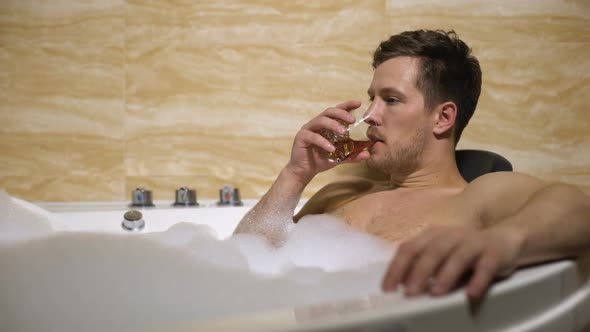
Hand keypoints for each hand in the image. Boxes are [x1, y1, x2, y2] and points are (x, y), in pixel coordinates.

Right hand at [286, 100, 369, 180]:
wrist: (304, 171)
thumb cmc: (321, 160)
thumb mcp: (340, 157)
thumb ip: (352, 155)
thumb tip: (368, 154)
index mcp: (327, 125)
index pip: (337, 111)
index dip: (347, 105)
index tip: (359, 103)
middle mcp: (317, 124)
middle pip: (329, 111)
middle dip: (342, 113)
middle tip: (352, 120)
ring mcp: (308, 129)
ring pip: (321, 120)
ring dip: (333, 125)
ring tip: (344, 132)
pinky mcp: (302, 137)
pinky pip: (313, 136)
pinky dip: (323, 142)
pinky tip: (332, 149)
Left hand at [381, 225, 524, 299]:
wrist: (505, 240)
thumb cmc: (465, 251)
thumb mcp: (441, 254)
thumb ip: (423, 265)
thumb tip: (401, 286)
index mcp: (433, 235)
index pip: (409, 249)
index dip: (396, 268)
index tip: (387, 288)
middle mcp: (451, 235)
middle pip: (431, 252)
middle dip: (418, 273)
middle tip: (409, 293)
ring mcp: (473, 242)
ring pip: (457, 257)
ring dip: (445, 275)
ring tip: (436, 293)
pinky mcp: (494, 252)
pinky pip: (486, 267)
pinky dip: (478, 280)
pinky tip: (471, 294)